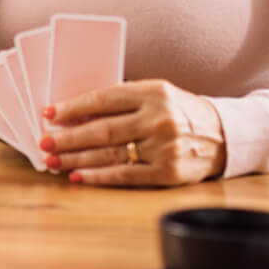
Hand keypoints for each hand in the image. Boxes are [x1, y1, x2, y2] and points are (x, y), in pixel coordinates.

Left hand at [42, 80, 227, 185]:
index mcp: (154, 92)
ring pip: (109, 154)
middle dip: (68, 137)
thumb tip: (77, 113)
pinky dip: (97, 177)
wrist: (224, 135)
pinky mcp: (166, 172)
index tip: (49, 114)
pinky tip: (77, 176)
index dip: (73, 107)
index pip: (104, 98)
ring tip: (52, 160)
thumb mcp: (158, 95)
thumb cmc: (181, 112)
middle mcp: (159, 118)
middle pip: (102, 129)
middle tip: (44, 142)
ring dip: (76, 159)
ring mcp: (163, 146)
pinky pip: (124, 175)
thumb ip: (123, 100)